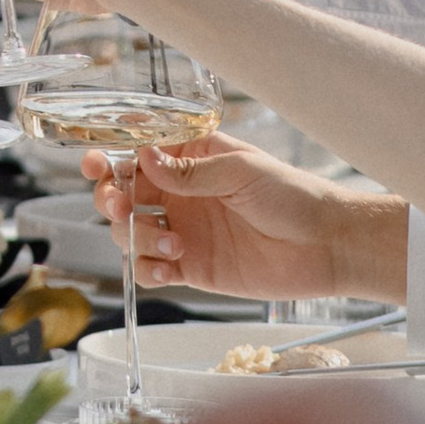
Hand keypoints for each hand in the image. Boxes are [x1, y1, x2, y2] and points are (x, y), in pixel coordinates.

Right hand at [96, 131, 404, 303]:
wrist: (327, 246)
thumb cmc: (293, 195)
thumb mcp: (241, 171)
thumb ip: (189, 172)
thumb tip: (143, 158)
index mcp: (191, 160)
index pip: (137, 154)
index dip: (110, 157)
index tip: (96, 164)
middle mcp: (181, 194)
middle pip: (123, 194)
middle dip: (112, 200)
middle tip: (122, 208)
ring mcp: (184, 231)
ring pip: (131, 233)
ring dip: (135, 239)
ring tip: (171, 245)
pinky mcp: (192, 267)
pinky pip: (152, 269)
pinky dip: (147, 270)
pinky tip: (166, 267)